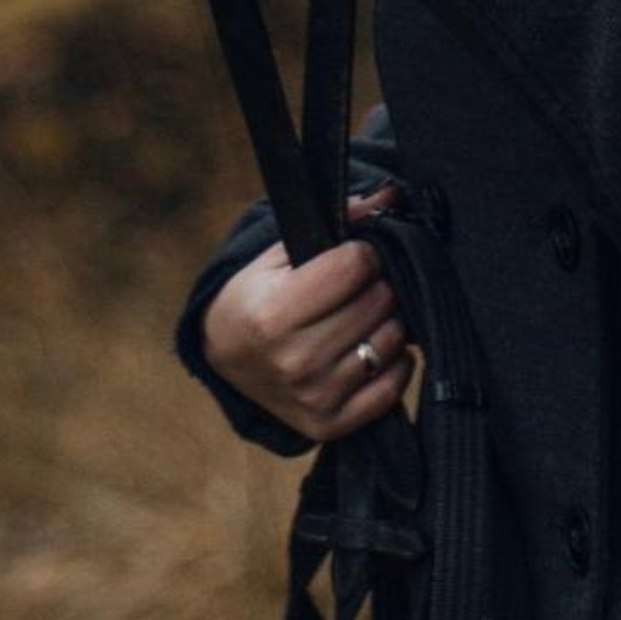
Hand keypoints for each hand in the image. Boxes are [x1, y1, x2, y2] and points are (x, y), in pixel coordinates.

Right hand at [201, 187, 414, 442]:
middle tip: (358, 285)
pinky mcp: (330, 424)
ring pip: (391, 341)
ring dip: (386, 321)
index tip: (353, 254)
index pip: (355, 267)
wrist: (225, 360)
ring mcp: (314, 397)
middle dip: (376, 284)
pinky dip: (395, 362)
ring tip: (363, 314)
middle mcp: (294, 361)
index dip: (361, 252)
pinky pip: (392, 388)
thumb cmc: (256, 298)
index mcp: (274, 314)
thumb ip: (335, 223)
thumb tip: (389, 195)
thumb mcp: (278, 256)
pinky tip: (372, 345)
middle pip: (377, 302)